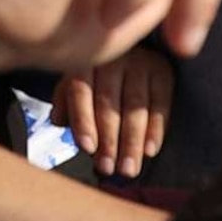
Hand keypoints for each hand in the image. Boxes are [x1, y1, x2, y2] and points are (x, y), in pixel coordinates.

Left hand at [58, 45, 173, 179]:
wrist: (127, 52)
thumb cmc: (96, 78)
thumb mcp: (75, 85)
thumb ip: (66, 104)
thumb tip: (59, 122)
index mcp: (85, 62)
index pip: (81, 93)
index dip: (83, 121)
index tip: (87, 148)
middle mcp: (112, 59)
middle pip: (109, 104)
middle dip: (109, 140)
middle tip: (108, 168)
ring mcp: (139, 64)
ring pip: (135, 108)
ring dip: (132, 142)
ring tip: (128, 168)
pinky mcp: (162, 72)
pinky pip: (160, 105)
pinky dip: (156, 130)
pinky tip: (150, 151)